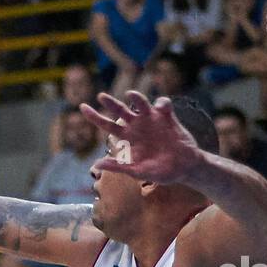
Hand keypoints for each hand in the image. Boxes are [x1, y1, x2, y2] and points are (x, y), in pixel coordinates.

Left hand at [81, 91, 203, 186]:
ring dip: (136, 97)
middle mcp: (137, 126)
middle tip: (100, 96)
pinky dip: (162, 103)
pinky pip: (163, 104)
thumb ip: (118, 166)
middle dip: (110, 103)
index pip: (107, 125)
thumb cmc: (160, 171)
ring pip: (140, 103)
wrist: (184, 168)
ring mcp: (152, 120)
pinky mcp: (167, 117)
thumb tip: (96, 164)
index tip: (82, 107)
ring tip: (130, 95)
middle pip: (120, 110)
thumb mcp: (136, 171)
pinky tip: (162, 107)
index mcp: (127, 138)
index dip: (94, 116)